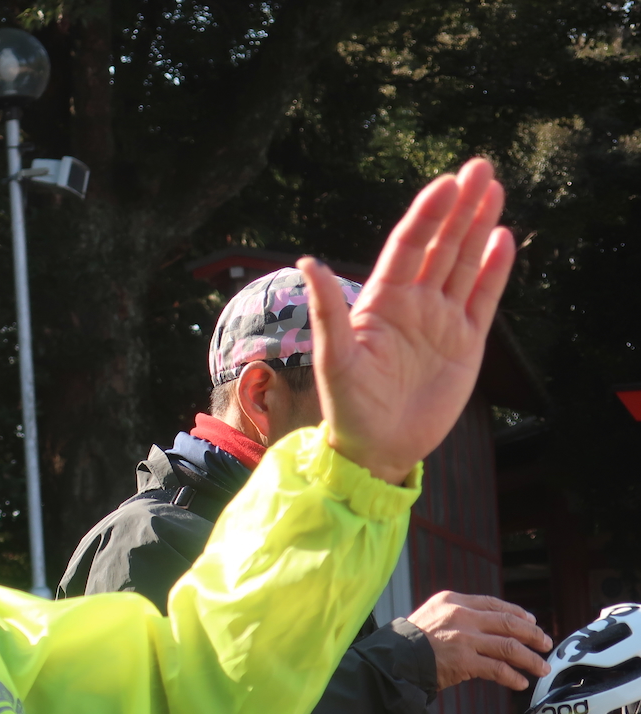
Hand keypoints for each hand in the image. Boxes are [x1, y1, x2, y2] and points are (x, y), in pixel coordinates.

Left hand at [300, 157, 515, 483]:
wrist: (376, 448)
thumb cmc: (347, 407)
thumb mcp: (334, 359)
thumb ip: (327, 310)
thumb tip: (306, 262)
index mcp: (380, 302)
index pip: (407, 246)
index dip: (426, 215)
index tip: (445, 182)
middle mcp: (412, 304)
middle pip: (441, 245)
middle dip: (459, 208)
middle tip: (480, 168)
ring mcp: (440, 321)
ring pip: (464, 264)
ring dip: (479, 228)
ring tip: (493, 190)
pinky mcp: (465, 344)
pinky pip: (483, 299)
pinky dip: (494, 271)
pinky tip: (503, 240)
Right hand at [407, 591, 550, 690]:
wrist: (395, 658)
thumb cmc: (412, 640)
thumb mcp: (433, 614)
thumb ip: (458, 615)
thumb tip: (489, 625)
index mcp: (453, 600)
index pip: (494, 603)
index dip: (517, 613)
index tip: (531, 622)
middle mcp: (462, 616)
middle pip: (508, 623)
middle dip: (532, 634)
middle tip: (545, 643)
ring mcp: (464, 638)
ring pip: (509, 646)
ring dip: (530, 658)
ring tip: (541, 667)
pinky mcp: (464, 661)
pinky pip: (498, 669)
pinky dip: (512, 677)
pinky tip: (520, 683)